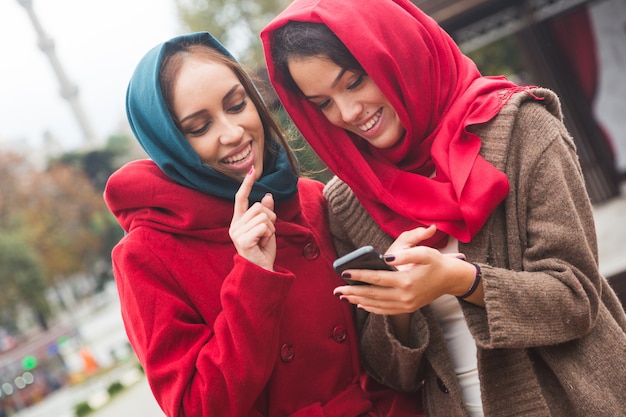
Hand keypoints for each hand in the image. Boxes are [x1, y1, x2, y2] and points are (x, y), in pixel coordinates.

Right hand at [229, 167, 276, 269]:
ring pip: (263, 216)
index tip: (252, 170)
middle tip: (267, 233)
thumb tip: (268, 195)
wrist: (261, 270)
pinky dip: (269, 234)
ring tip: (264, 239)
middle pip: (259, 207)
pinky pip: (263, 227)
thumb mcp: (267, 228)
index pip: (241, 198)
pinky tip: (262, 243)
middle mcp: (235, 225)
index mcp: (238, 221)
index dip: (247, 184)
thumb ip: (266, 213)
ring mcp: (237, 233)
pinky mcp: (243, 240)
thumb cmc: (263, 250)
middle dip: (271, 218)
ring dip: (271, 228)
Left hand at [333, 225, 476, 313]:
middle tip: (336, 290)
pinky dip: (371, 308)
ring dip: (358, 301)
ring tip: (343, 297)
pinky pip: (385, 311)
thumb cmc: (436, 262)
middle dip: (353, 291)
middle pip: (373, 294)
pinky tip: (361, 305)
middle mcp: (404, 296)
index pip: (377, 278)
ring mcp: (406, 305)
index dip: (359, 275)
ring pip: (377, 304)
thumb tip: (386, 257)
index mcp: (406, 281)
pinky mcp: (407, 308)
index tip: (344, 272)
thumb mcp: (425, 252)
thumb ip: (406, 253)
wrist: (451, 279)